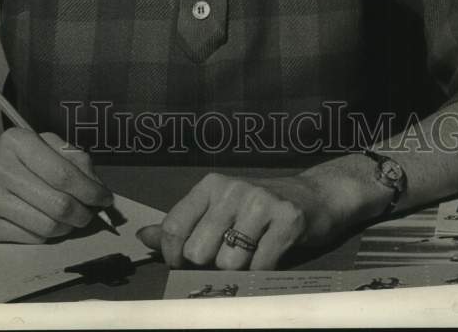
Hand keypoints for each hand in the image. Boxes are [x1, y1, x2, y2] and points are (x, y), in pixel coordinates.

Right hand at [0, 129, 112, 242]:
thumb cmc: (4, 157)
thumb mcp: (34, 144)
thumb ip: (68, 156)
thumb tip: (96, 184)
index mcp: (19, 142)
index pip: (64, 173)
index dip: (91, 191)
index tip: (105, 199)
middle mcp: (2, 168)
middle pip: (59, 204)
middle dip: (84, 214)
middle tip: (90, 215)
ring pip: (47, 226)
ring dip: (68, 228)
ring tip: (72, 221)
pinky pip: (30, 238)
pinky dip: (48, 236)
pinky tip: (49, 226)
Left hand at [137, 171, 347, 269]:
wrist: (313, 196)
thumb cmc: (257, 209)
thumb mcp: (217, 210)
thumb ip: (181, 225)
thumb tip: (144, 236)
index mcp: (209, 186)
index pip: (174, 227)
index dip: (173, 257)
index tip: (184, 265)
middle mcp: (231, 189)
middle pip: (198, 251)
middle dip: (210, 264)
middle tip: (228, 254)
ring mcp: (260, 201)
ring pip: (228, 262)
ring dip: (239, 268)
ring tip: (252, 251)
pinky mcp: (287, 219)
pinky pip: (260, 266)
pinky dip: (262, 271)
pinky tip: (270, 254)